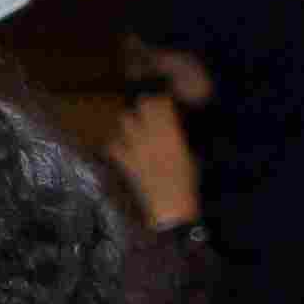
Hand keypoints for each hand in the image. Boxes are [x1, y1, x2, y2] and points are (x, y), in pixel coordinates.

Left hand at [108, 85, 198, 231]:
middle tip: (148, 110)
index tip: (162, 99)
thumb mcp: (190, 153)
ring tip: (136, 128)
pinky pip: (112, 144)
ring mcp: (134, 147)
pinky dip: (116, 143)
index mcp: (171, 132)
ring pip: (125, 121)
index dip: (160, 98)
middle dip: (144, 104)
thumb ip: (178, 135)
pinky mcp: (123, 160)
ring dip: (130, 122)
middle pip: (141, 106)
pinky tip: (123, 147)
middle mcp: (151, 135)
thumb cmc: (187, 181)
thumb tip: (172, 124)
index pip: (161, 103)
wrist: (169, 205)